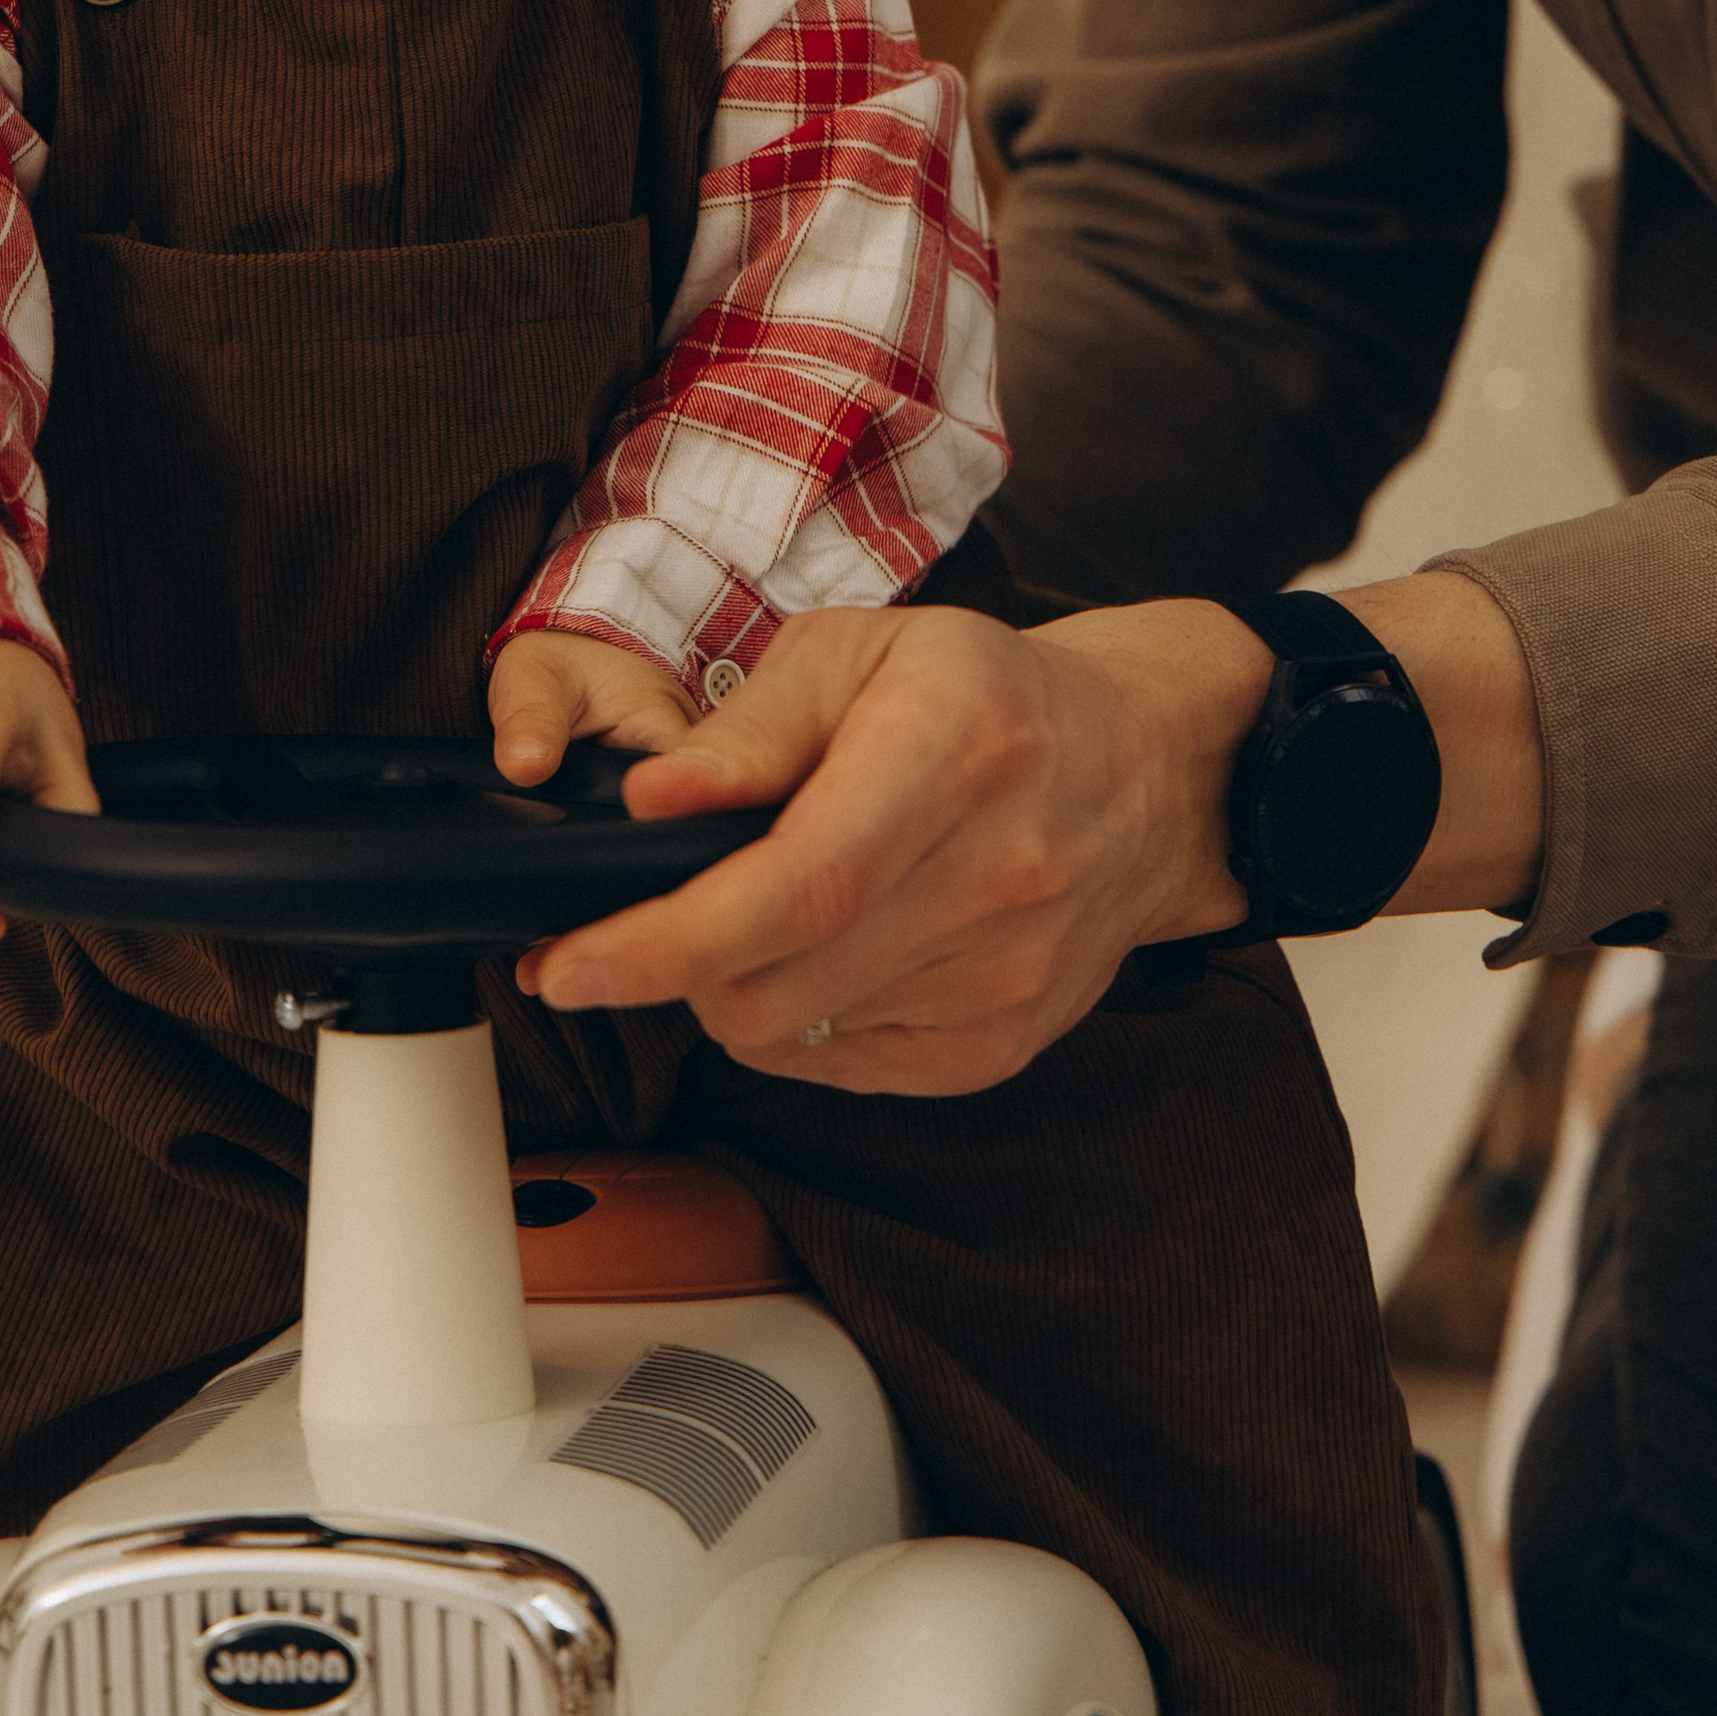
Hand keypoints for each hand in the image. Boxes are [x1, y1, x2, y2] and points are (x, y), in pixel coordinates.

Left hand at [526, 570, 1545, 1093]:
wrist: (1146, 768)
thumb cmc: (989, 694)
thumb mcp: (861, 651)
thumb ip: (751, 727)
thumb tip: (648, 801)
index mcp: (954, 753)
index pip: (797, 885)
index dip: (667, 940)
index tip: (569, 963)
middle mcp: (998, 876)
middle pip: (780, 983)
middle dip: (669, 969)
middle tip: (634, 921)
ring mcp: (1010, 977)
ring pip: (797, 1036)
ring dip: (732, 991)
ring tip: (745, 916)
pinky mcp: (1004, 1044)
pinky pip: (844, 1064)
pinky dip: (796, 1020)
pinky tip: (820, 951)